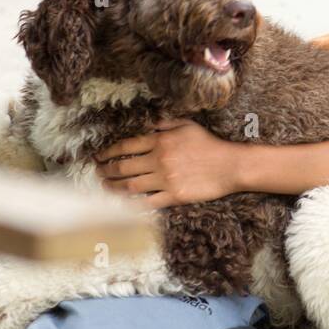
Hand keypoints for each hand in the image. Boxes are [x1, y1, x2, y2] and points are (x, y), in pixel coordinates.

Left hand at [94, 118, 239, 207]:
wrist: (231, 165)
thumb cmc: (210, 144)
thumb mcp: (188, 125)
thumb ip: (165, 123)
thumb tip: (149, 124)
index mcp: (161, 141)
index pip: (126, 146)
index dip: (108, 152)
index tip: (99, 156)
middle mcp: (159, 160)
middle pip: (123, 167)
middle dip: (106, 170)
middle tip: (98, 172)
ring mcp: (166, 179)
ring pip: (130, 186)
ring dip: (114, 187)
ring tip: (106, 187)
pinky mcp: (174, 195)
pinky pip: (148, 202)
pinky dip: (133, 204)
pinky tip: (124, 204)